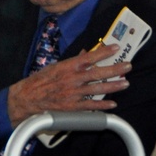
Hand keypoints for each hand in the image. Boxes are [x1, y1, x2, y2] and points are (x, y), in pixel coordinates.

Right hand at [6, 45, 128, 125]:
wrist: (27, 98)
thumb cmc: (40, 81)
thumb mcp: (55, 67)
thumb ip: (72, 62)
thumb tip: (85, 54)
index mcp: (67, 67)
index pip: (89, 57)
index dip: (104, 52)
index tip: (116, 47)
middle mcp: (72, 79)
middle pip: (98, 73)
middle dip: (115, 69)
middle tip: (128, 66)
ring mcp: (73, 94)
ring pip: (98, 89)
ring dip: (113, 86)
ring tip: (125, 83)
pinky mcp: (72, 107)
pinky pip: (91, 106)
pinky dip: (103, 105)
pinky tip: (113, 104)